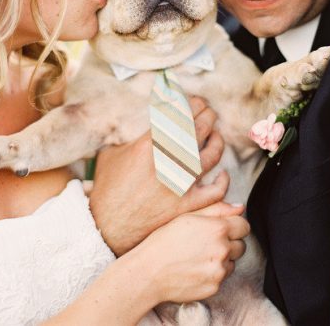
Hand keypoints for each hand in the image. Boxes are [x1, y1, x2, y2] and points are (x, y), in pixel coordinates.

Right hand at [89, 97, 227, 255]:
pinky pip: (216, 191)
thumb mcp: (110, 154)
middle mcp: (170, 162)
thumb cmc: (107, 190)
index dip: (193, 105)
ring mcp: (182, 185)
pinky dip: (222, 181)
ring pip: (212, 155)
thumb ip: (127, 136)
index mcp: (150, 145)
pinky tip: (222, 174)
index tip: (196, 102)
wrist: (107, 227)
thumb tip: (136, 125)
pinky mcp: (188, 206)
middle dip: (207, 116)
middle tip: (209, 112)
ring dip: (217, 141)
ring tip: (215, 135)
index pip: (180, 115)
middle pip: (200, 129)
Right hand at [135, 202, 249, 303]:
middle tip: (207, 243)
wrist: (149, 272)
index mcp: (217, 228)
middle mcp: (222, 249)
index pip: (244, 225)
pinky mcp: (214, 287)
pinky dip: (213, 272)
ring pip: (232, 262)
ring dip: (222, 258)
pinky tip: (195, 268)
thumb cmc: (164, 240)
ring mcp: (219, 270)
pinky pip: (222, 277)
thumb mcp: (187, 216)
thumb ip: (217, 209)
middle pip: (241, 245)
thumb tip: (240, 208)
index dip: (234, 226)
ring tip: (199, 256)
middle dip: (229, 243)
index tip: (223, 229)